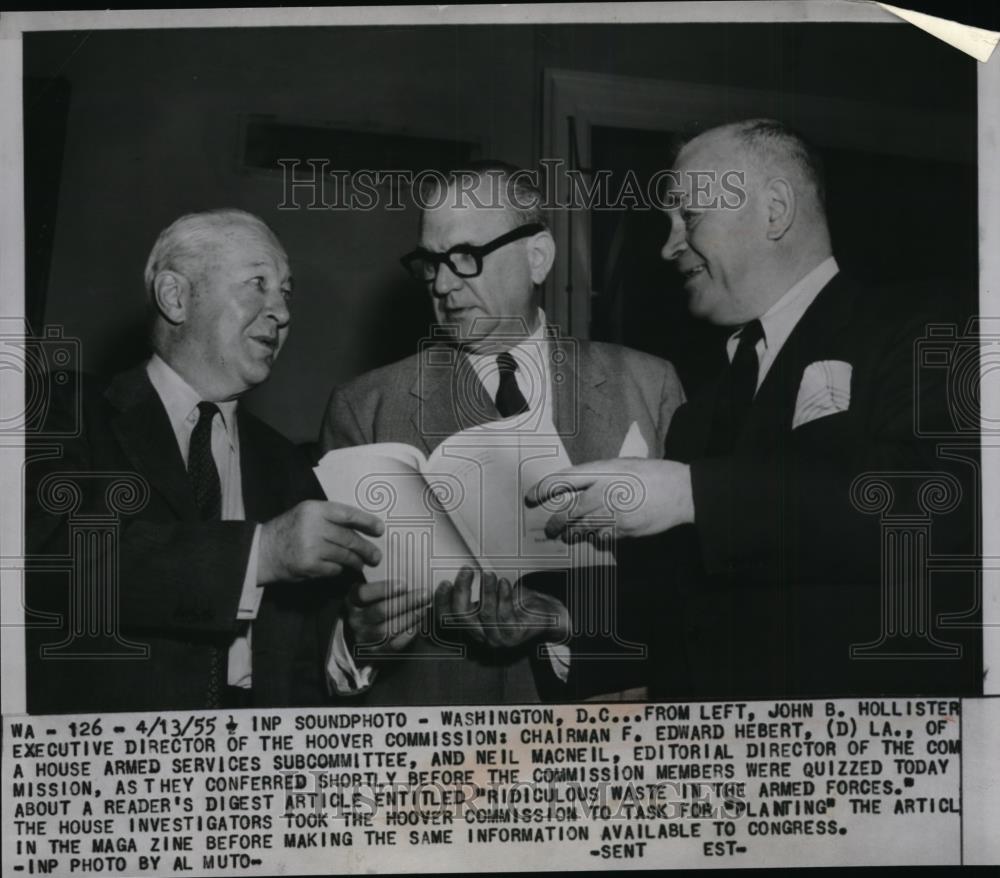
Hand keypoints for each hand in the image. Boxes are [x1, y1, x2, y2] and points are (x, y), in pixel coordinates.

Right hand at [257, 500, 383, 583]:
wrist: (263, 551)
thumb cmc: (289, 530)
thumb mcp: (306, 514)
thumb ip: (330, 517)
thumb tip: (362, 527)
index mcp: (315, 509)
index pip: (348, 514)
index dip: (367, 521)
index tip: (380, 529)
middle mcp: (314, 526)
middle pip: (349, 538)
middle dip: (366, 548)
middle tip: (376, 556)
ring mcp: (311, 546)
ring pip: (344, 555)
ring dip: (356, 561)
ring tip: (361, 564)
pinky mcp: (309, 565)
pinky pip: (334, 568)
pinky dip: (339, 569)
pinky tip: (340, 568)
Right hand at [344, 579, 429, 656]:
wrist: (360, 634)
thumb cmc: (371, 605)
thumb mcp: (370, 593)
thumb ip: (383, 586)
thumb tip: (409, 572)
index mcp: (352, 601)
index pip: (363, 594)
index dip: (383, 589)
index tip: (404, 584)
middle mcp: (356, 620)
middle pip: (380, 611)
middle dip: (406, 602)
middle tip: (425, 594)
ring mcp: (364, 638)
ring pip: (387, 630)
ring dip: (409, 618)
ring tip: (424, 608)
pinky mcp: (374, 653)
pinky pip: (393, 646)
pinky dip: (408, 634)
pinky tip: (419, 624)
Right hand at [437, 567, 569, 649]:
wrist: (544, 614)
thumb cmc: (515, 603)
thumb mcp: (490, 594)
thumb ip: (473, 590)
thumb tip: (458, 572)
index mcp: (471, 627)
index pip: (447, 619)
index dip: (442, 602)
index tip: (445, 582)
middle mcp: (481, 636)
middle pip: (462, 617)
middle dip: (462, 591)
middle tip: (467, 570)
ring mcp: (497, 638)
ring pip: (484, 614)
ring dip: (486, 591)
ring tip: (489, 574)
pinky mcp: (514, 636)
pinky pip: (505, 615)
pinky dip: (503, 597)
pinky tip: (504, 583)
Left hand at [525, 458, 693, 540]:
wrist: (680, 491)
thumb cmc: (650, 474)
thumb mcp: (621, 465)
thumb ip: (598, 476)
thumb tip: (577, 490)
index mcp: (602, 471)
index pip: (563, 480)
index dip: (543, 489)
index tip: (530, 497)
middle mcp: (604, 491)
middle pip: (569, 511)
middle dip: (556, 523)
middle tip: (550, 529)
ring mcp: (613, 512)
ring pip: (582, 527)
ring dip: (572, 533)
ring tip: (567, 535)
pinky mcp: (624, 529)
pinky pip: (601, 537)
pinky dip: (594, 538)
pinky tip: (593, 537)